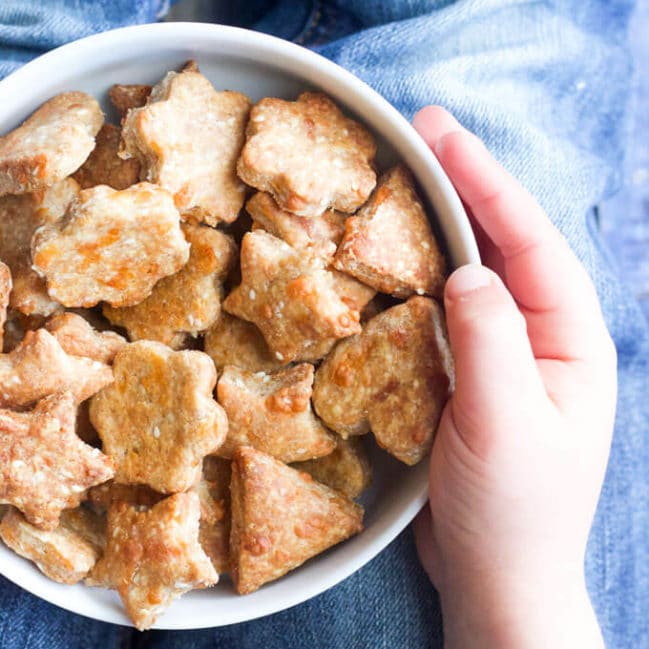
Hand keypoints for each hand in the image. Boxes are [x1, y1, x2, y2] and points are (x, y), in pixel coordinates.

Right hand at [411, 107, 615, 648]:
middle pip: (502, 246)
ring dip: (437, 227)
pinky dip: (416, 281)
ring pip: (469, 275)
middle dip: (463, 188)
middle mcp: (538, 339)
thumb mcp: (506, 423)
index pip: (530, 244)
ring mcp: (499, 356)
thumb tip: (466, 273)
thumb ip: (490, 340)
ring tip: (404, 181)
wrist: (496, 580)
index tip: (444, 139)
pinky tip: (394, 259)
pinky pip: (440, 314)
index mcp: (569, 342)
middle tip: (419, 135)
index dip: (488, 185)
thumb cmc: (514, 514)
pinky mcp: (463, 376)